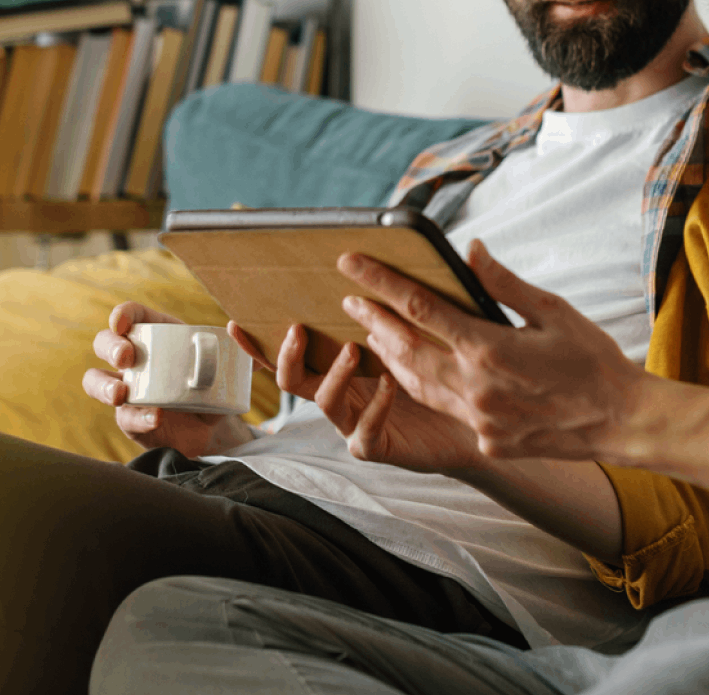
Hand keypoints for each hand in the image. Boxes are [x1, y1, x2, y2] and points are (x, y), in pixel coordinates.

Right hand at [83, 302, 252, 457]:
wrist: (214, 427)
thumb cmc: (214, 385)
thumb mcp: (230, 365)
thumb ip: (241, 349)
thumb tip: (239, 329)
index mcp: (156, 335)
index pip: (130, 316)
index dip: (121, 315)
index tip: (122, 322)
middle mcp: (134, 359)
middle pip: (104, 343)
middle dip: (110, 346)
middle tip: (127, 357)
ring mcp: (127, 389)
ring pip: (95, 380)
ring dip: (103, 385)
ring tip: (122, 393)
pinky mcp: (131, 420)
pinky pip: (125, 418)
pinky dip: (138, 417)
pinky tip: (155, 417)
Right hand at [244, 322, 486, 472]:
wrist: (471, 423)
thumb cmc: (440, 374)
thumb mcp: (416, 334)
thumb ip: (396, 304)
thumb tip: (388, 264)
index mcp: (338, 368)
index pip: (292, 354)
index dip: (260, 344)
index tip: (237, 322)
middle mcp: (340, 395)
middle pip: (294, 380)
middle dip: (288, 355)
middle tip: (298, 329)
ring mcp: (354, 423)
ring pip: (325, 403)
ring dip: (334, 374)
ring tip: (353, 349)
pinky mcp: (378, 445)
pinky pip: (365, 431)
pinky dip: (375, 407)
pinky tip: (391, 385)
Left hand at [335, 241, 645, 462]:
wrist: (621, 421)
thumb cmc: (592, 360)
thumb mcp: (552, 311)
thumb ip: (503, 284)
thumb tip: (470, 250)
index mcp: (489, 348)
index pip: (419, 308)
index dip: (380, 282)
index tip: (351, 263)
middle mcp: (475, 387)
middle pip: (405, 350)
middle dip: (373, 323)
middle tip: (350, 301)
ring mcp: (479, 420)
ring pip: (418, 386)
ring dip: (392, 359)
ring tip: (373, 335)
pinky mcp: (488, 441)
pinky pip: (447, 411)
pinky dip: (427, 388)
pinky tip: (418, 374)